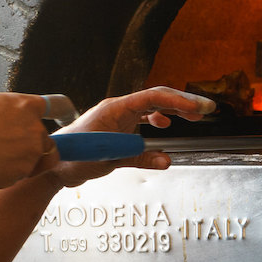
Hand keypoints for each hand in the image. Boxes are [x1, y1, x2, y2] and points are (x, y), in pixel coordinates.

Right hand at [0, 92, 58, 188]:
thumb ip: (5, 113)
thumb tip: (3, 120)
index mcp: (26, 105)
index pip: (59, 105)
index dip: (66, 112)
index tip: (69, 116)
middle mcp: (36, 129)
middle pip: (47, 142)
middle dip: (32, 148)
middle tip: (4, 149)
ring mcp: (32, 153)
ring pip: (34, 162)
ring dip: (21, 163)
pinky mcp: (23, 173)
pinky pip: (18, 177)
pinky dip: (6, 176)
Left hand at [47, 86, 214, 187]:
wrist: (54, 163)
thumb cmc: (74, 158)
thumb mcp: (109, 161)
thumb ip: (139, 160)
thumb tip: (167, 161)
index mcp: (116, 109)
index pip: (153, 97)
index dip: (179, 101)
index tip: (198, 108)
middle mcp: (118, 107)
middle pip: (156, 97)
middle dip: (183, 102)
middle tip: (207, 109)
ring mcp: (117, 115)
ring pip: (151, 105)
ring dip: (173, 109)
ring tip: (194, 116)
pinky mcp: (116, 125)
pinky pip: (142, 115)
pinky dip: (157, 117)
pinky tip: (165, 125)